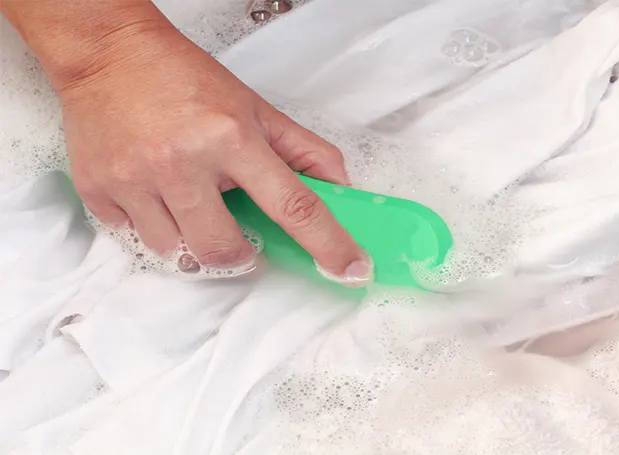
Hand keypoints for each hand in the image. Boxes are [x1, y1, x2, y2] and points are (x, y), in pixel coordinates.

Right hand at [59, 27, 371, 283]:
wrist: (109, 55)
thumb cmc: (186, 79)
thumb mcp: (256, 109)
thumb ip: (304, 151)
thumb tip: (342, 189)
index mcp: (232, 138)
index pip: (294, 205)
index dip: (328, 245)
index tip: (351, 271)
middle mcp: (183, 162)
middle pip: (225, 250)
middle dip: (240, 254)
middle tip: (240, 236)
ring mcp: (136, 179)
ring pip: (177, 253)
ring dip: (192, 241)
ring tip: (189, 201)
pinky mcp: (98, 189)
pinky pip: (135, 239)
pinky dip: (153, 226)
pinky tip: (154, 192)